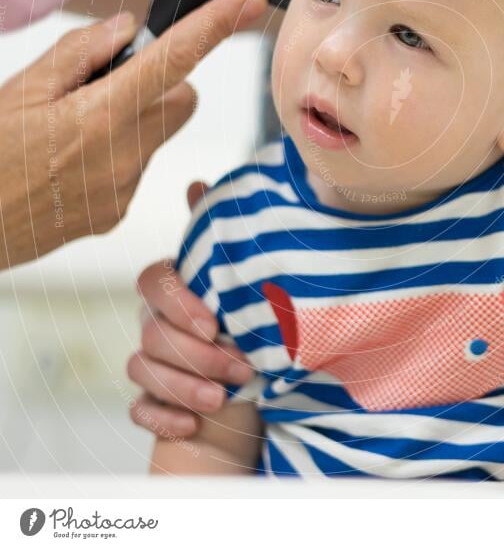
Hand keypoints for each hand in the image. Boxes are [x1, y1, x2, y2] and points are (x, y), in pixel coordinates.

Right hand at [0, 0, 265, 269]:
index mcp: (100, 115)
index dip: (216, 27)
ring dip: (133, 120)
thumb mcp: (19, 89)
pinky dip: (118, 154)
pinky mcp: (118, 212)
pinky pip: (138, 167)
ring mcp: (124, 188)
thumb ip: (79, 54)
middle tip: (107, 86)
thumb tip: (127, 28)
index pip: (174, 60)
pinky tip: (72, 162)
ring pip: (158, 133)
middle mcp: (123, 155)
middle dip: (161, 84)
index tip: (249, 4)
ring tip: (74, 131)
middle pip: (182, 100)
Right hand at [127, 182, 254, 438]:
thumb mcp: (244, 278)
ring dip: (185, 386)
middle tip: (241, 366)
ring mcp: (152, 363)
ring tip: (224, 397)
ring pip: (142, 369)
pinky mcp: (154, 401)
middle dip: (198, 354)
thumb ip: (219, 238)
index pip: (152, 281)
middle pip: (152, 332)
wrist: (261, 378)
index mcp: (175, 290)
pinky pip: (139, 410)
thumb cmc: (250, 319)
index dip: (177, 303)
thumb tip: (197, 184)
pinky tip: (192, 424)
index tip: (215, 323)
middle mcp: (156, 323)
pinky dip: (164, 418)